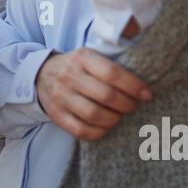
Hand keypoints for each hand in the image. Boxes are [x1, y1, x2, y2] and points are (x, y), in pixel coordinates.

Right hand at [35, 48, 151, 141]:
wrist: (41, 74)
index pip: (112, 73)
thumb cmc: (76, 67)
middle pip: (106, 96)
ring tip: (120, 115)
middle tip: (134, 106)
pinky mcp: (56, 115)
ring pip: (94, 115)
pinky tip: (106, 126)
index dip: (134, 86)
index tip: (147, 94)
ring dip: (114, 119)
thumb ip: (113, 62)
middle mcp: (69, 76)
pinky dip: (99, 132)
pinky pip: (81, 131)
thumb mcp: (90, 54)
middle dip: (127, 104)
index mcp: (82, 57)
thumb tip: (145, 79)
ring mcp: (61, 97)